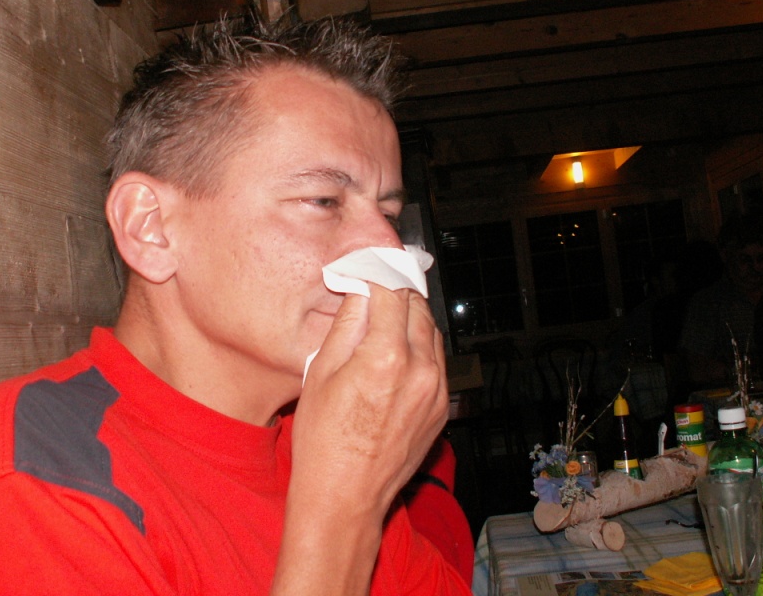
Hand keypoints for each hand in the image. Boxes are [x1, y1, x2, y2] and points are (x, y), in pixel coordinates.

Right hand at [271, 285, 448, 594]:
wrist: (344, 498)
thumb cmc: (323, 441)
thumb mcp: (321, 371)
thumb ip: (348, 323)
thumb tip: (360, 287)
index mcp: (386, 356)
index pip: (391, 290)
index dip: (376, 270)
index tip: (364, 264)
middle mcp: (420, 369)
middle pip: (416, 305)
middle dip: (395, 289)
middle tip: (374, 283)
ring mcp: (436, 390)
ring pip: (431, 330)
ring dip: (410, 316)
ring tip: (383, 317)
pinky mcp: (441, 407)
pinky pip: (436, 360)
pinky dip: (420, 345)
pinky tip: (395, 351)